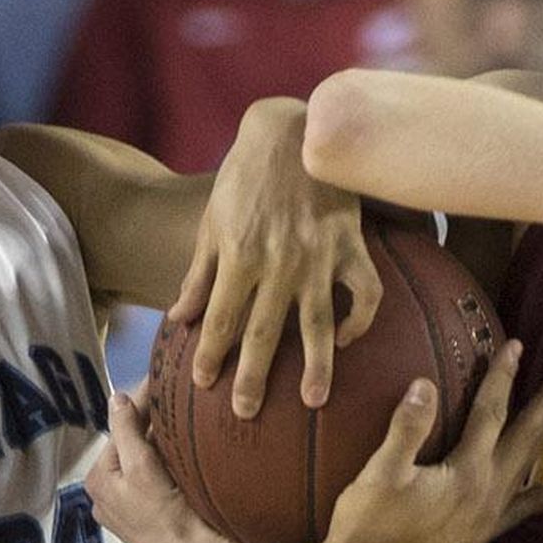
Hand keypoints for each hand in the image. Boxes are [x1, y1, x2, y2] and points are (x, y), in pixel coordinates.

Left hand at [89, 392, 247, 542]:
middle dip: (152, 419)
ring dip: (163, 437)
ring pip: (145, 457)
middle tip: (175, 391)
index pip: (120, 427)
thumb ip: (126, 430)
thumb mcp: (140, 468)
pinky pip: (158, 474)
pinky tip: (185, 444)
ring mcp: (130, 505)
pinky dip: (170, 458)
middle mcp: (110, 493)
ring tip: (182, 411)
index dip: (141, 401)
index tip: (159, 377)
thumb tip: (117, 398)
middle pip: (132, 442)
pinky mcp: (153, 513)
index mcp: (99, 480)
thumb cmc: (163, 521)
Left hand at [170, 97, 382, 417]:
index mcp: (239, 254)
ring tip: (313, 402)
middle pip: (262, 332)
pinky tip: (348, 340)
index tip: (203, 384)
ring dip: (315, 365)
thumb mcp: (213, 220)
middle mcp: (278, 262)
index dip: (210, 353)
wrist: (296, 128)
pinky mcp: (351, 245)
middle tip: (245, 414)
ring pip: (316, 322)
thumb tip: (179, 319)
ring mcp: (319, 256)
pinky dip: (360, 319)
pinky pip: (364, 291)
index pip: (221, 318)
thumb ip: (198, 273)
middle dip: (252, 377)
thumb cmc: (247, 175)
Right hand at [321, 342, 542, 542]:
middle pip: (524, 439)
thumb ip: (406, 428)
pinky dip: (537, 500)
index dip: (503, 377)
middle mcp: (486, 494)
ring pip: (526, 470)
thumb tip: (424, 384)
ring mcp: (485, 519)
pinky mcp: (477, 538)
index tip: (517, 346)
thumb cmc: (366, 528)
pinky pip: (517, 512)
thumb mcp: (380, 474)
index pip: (491, 413)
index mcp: (466, 472)